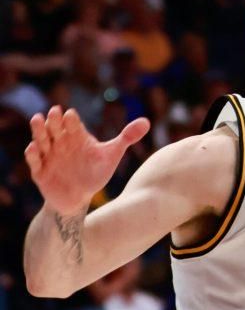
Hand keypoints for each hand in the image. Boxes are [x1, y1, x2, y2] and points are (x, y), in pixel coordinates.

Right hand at [25, 105, 148, 214]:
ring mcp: (49, 156)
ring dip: (38, 131)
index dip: (71, 119)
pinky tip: (33, 148)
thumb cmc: (95, 173)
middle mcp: (60, 143)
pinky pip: (35, 162)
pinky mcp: (40, 172)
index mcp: (76, 137)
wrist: (79, 198)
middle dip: (53, 121)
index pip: (73, 125)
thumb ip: (126, 138)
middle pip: (55, 129)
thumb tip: (147, 121)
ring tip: (37, 119)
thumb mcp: (111, 155)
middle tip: (54, 112)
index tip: (71, 114)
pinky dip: (33, 155)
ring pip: (41, 140)